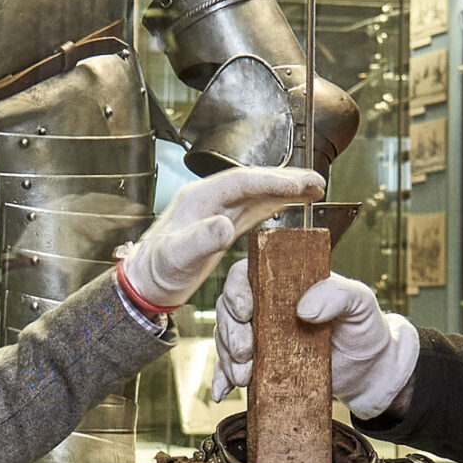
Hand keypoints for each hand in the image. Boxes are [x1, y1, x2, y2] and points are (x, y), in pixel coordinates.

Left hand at [120, 165, 326, 308]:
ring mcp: (217, 210)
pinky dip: (276, 203)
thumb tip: (225, 225)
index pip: (241, 182)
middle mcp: (209, 199)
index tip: (298, 185)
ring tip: (316, 189)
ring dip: (286, 188)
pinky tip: (293, 204)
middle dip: (287, 179)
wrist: (145, 283)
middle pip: (254, 181)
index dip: (271, 181)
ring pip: (257, 192)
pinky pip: (254, 207)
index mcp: (198, 199)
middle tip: (318, 181)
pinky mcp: (223, 223)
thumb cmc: (156, 272)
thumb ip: (200, 240)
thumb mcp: (177, 258)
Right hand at [211, 265, 418, 419]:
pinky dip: (222, 379)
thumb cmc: (364, 328)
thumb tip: (304, 307)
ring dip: (227, 358)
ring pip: (226, 339)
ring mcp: (260, 337)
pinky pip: (231, 368)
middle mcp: (266, 307)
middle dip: (231, 332)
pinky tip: (222, 392)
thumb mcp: (361, 303)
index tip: (245, 311)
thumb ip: (338, 294)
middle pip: (229, 309)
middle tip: (246, 353)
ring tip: (244, 377)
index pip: (247, 274)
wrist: (368, 370)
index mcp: (284, 283)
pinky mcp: (260, 365)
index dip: (236, 289)